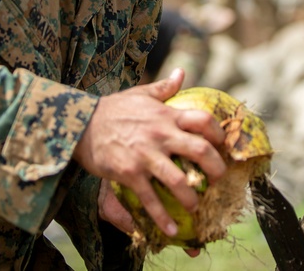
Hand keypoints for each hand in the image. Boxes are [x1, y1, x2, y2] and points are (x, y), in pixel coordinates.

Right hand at [73, 69, 226, 238]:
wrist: (81, 124)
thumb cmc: (113, 109)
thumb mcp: (140, 94)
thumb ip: (164, 87)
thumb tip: (182, 72)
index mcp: (167, 115)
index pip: (203, 120)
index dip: (218, 133)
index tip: (221, 145)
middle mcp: (161, 134)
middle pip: (201, 150)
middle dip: (216, 168)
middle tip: (218, 180)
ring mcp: (146, 155)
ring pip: (179, 180)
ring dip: (192, 198)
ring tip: (196, 207)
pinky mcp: (130, 174)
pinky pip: (151, 199)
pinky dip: (162, 217)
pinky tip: (171, 230)